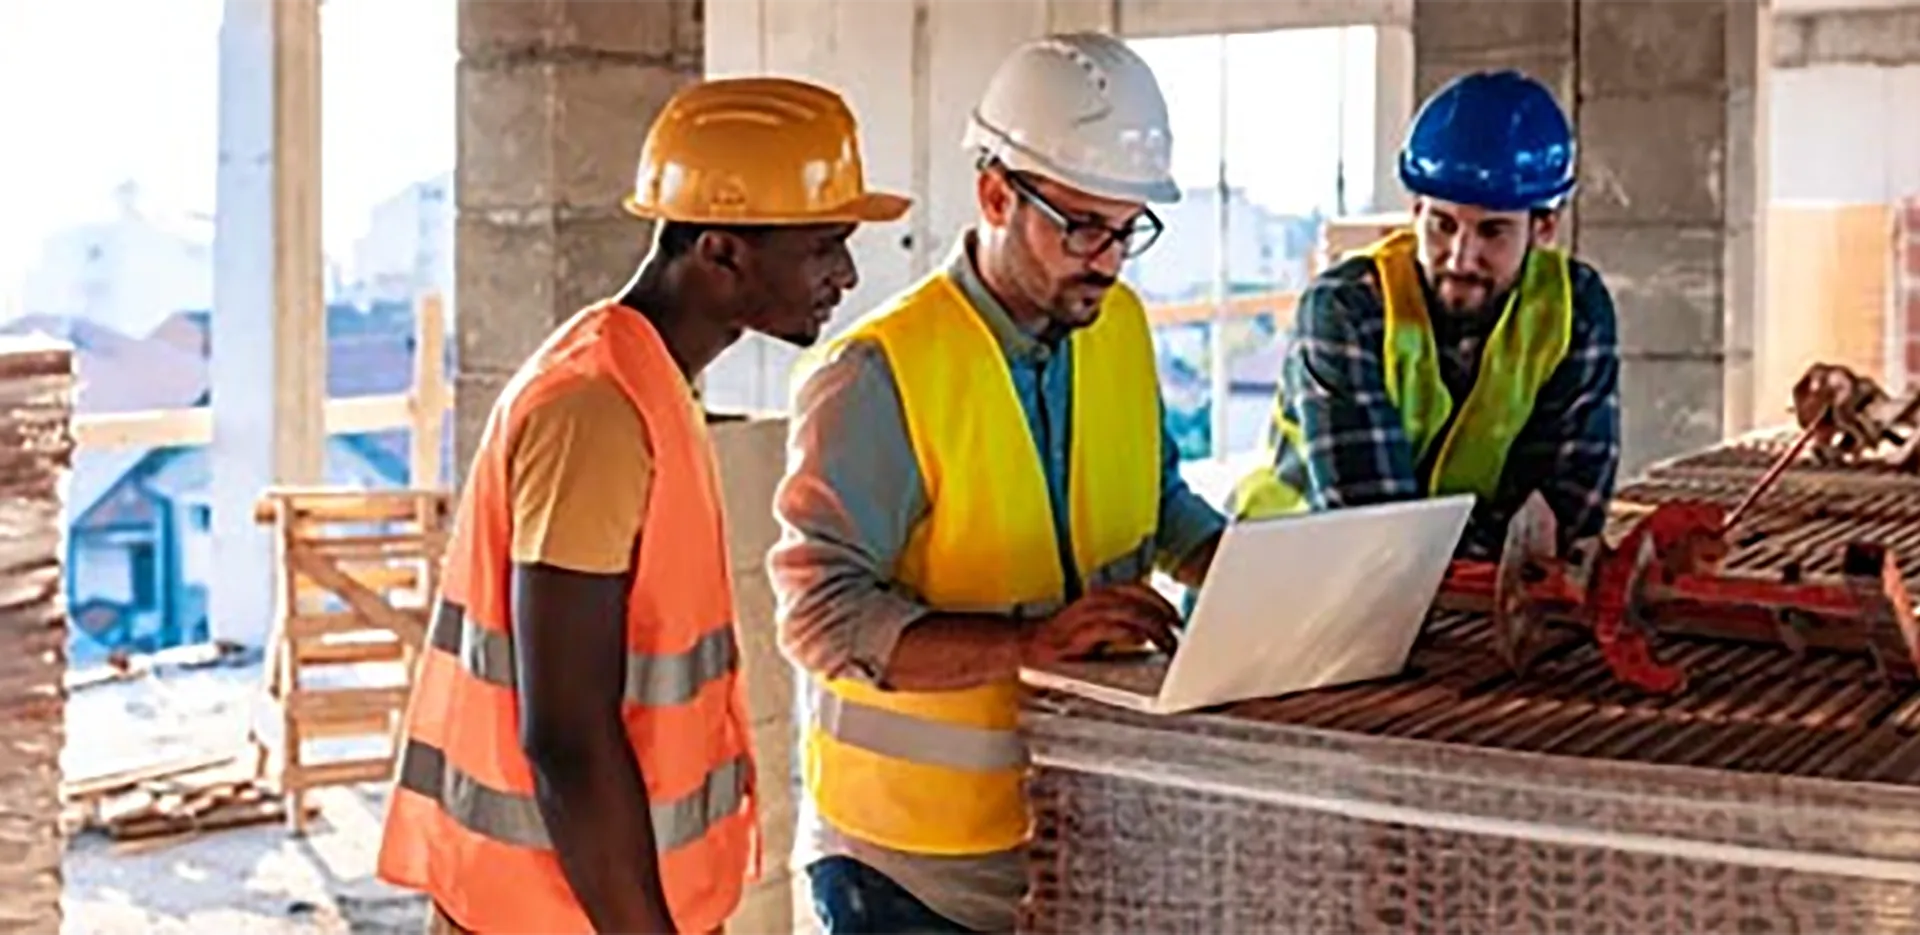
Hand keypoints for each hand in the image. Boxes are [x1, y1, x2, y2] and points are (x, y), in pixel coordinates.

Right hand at [1022, 583, 1180, 665]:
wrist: (1025, 650)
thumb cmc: (1064, 643)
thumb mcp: (1095, 628)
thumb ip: (1120, 625)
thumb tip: (1154, 635)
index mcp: (1097, 597)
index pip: (1135, 588)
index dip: (1159, 600)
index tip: (1177, 617)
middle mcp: (1091, 602)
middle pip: (1135, 597)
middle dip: (1161, 612)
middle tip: (1179, 631)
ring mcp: (1082, 618)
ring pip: (1125, 611)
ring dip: (1151, 625)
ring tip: (1168, 642)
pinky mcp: (1075, 636)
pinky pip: (1106, 629)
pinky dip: (1126, 632)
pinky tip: (1140, 640)